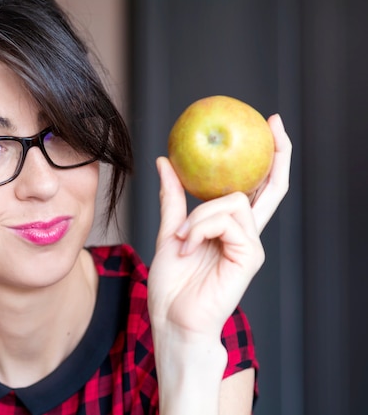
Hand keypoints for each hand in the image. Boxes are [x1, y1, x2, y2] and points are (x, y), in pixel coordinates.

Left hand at [148, 114, 291, 342]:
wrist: (173, 319)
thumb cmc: (173, 284)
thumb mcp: (170, 232)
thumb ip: (172, 199)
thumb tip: (164, 162)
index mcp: (230, 228)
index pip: (256, 188)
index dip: (268, 158)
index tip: (268, 126)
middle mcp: (246, 234)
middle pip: (270, 187)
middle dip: (277, 153)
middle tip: (273, 123)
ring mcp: (251, 245)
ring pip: (231, 202)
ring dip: (198, 216)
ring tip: (182, 240)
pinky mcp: (249, 257)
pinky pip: (225, 222)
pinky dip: (199, 229)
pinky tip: (188, 247)